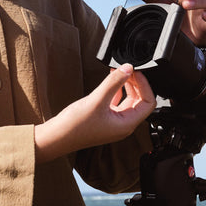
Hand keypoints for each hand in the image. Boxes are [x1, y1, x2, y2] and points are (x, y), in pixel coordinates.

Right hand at [34, 65, 155, 163]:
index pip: (148, 103)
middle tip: (128, 69)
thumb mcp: (97, 100)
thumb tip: (128, 68)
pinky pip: (116, 101)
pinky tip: (110, 79)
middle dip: (136, 83)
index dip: (145, 85)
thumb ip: (114, 82)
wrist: (57, 137)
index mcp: (127, 124)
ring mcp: (113, 121)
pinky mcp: (104, 117)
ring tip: (119, 70)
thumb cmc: (76, 125)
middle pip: (140, 101)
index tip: (136, 72)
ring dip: (126, 85)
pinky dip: (115, 89)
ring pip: (128, 100)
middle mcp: (123, 124)